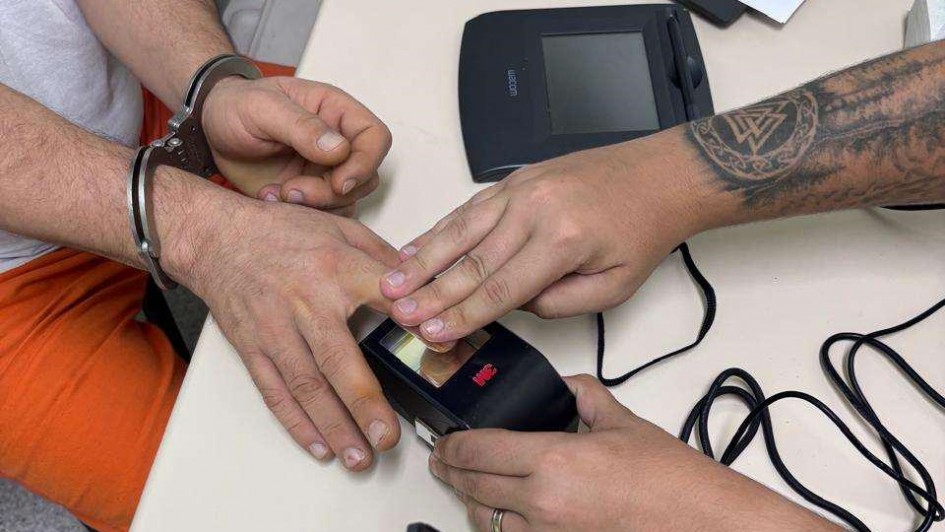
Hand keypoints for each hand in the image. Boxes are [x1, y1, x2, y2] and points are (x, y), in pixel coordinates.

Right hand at [175, 192, 401, 469]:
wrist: (216, 236)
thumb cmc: (280, 231)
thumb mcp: (341, 229)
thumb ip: (383, 259)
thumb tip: (423, 286)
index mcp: (335, 267)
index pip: (384, 297)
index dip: (413, 322)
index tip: (442, 349)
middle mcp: (304, 302)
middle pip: (338, 360)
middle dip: (364, 405)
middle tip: (387, 438)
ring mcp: (274, 329)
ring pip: (305, 386)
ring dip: (333, 426)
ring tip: (358, 457)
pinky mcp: (252, 348)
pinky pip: (274, 391)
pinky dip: (296, 422)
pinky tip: (318, 445)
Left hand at [202, 76, 391, 214]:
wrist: (209, 131)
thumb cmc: (235, 107)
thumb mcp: (262, 108)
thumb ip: (301, 126)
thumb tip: (339, 149)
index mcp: (335, 112)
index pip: (376, 138)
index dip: (365, 163)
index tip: (338, 182)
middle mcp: (337, 142)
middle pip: (365, 176)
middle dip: (332, 192)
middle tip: (293, 190)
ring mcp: (325, 170)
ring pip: (348, 199)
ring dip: (316, 205)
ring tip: (277, 193)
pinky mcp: (310, 191)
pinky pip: (326, 213)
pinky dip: (302, 215)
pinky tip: (271, 198)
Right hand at [380, 138, 700, 342]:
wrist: (658, 177)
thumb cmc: (640, 228)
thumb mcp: (612, 287)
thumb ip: (557, 304)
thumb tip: (511, 305)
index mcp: (560, 241)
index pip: (498, 289)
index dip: (459, 314)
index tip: (431, 331)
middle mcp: (534, 210)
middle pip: (469, 260)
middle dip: (428, 290)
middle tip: (395, 311)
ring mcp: (520, 189)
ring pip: (459, 229)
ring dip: (422, 258)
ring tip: (391, 281)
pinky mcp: (515, 180)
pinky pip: (469, 207)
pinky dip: (440, 227)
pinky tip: (417, 245)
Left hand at [428, 375, 837, 531]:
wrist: (703, 523)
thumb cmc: (672, 482)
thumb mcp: (623, 422)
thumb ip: (583, 396)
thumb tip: (563, 386)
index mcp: (555, 461)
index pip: (478, 450)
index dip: (451, 443)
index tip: (444, 438)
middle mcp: (544, 503)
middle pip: (472, 485)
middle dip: (451, 469)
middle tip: (443, 458)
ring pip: (484, 520)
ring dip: (470, 500)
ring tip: (466, 483)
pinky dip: (498, 526)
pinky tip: (499, 514)